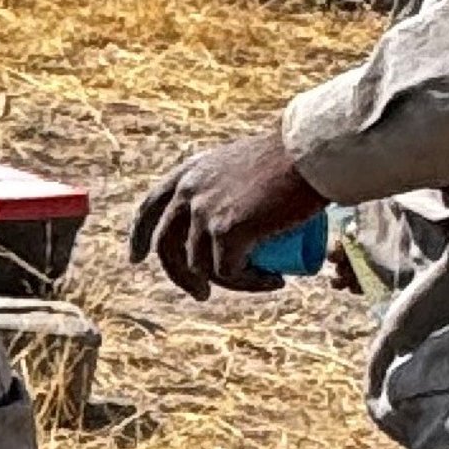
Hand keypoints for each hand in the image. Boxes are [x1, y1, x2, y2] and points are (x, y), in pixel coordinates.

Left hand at [127, 124, 321, 294]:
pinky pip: (230, 272)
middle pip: (166, 247)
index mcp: (189, 173)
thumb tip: (234, 212)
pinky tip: (274, 281)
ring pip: (201, 266)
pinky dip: (251, 283)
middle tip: (201, 294)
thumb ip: (229, 181)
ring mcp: (204, 213)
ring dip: (230, 283)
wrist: (311, 154)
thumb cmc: (293, 156)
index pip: (150, 208)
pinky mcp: (226, 232)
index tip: (136, 258)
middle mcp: (189, 192)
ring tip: (263, 280)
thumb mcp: (245, 162)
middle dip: (179, 277)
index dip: (139, 236)